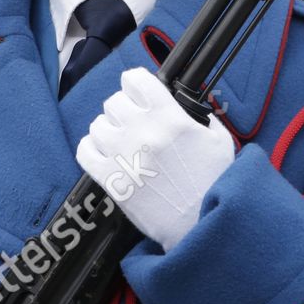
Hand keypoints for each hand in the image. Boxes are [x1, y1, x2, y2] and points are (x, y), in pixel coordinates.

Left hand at [76, 67, 235, 251]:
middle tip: (134, 120)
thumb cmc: (213, 183)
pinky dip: (91, 148)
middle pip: (113, 101)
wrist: (200, 223)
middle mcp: (143, 132)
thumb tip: (185, 106)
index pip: (136, 80)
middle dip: (123, 108)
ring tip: (121, 140)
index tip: (139, 91)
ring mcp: (123, 156)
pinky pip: (84, 151)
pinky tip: (104, 153)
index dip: (136, 83)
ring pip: (97, 124)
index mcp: (170, 118)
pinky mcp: (110, 180)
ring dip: (108, 129)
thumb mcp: (219, 140)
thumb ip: (201, 116)